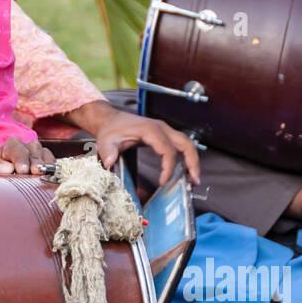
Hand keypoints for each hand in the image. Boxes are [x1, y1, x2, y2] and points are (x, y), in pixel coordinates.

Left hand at [0, 138, 55, 176]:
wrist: (2, 192)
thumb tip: (7, 167)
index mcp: (9, 147)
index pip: (15, 146)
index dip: (19, 157)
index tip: (21, 170)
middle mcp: (25, 148)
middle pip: (33, 147)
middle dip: (34, 160)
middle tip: (35, 171)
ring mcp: (38, 156)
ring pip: (44, 153)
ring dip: (45, 163)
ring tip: (43, 174)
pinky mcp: (47, 166)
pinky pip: (53, 162)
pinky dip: (53, 168)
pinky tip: (51, 176)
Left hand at [77, 100, 199, 186]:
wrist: (110, 120)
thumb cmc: (111, 129)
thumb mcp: (106, 141)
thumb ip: (108, 152)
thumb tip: (110, 163)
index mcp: (150, 130)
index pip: (167, 150)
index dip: (168, 167)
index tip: (163, 182)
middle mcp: (161, 128)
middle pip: (186, 144)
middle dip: (193, 163)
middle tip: (194, 181)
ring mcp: (165, 130)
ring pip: (187, 143)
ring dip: (193, 160)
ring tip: (194, 178)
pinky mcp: (164, 135)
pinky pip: (181, 145)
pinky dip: (186, 157)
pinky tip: (185, 171)